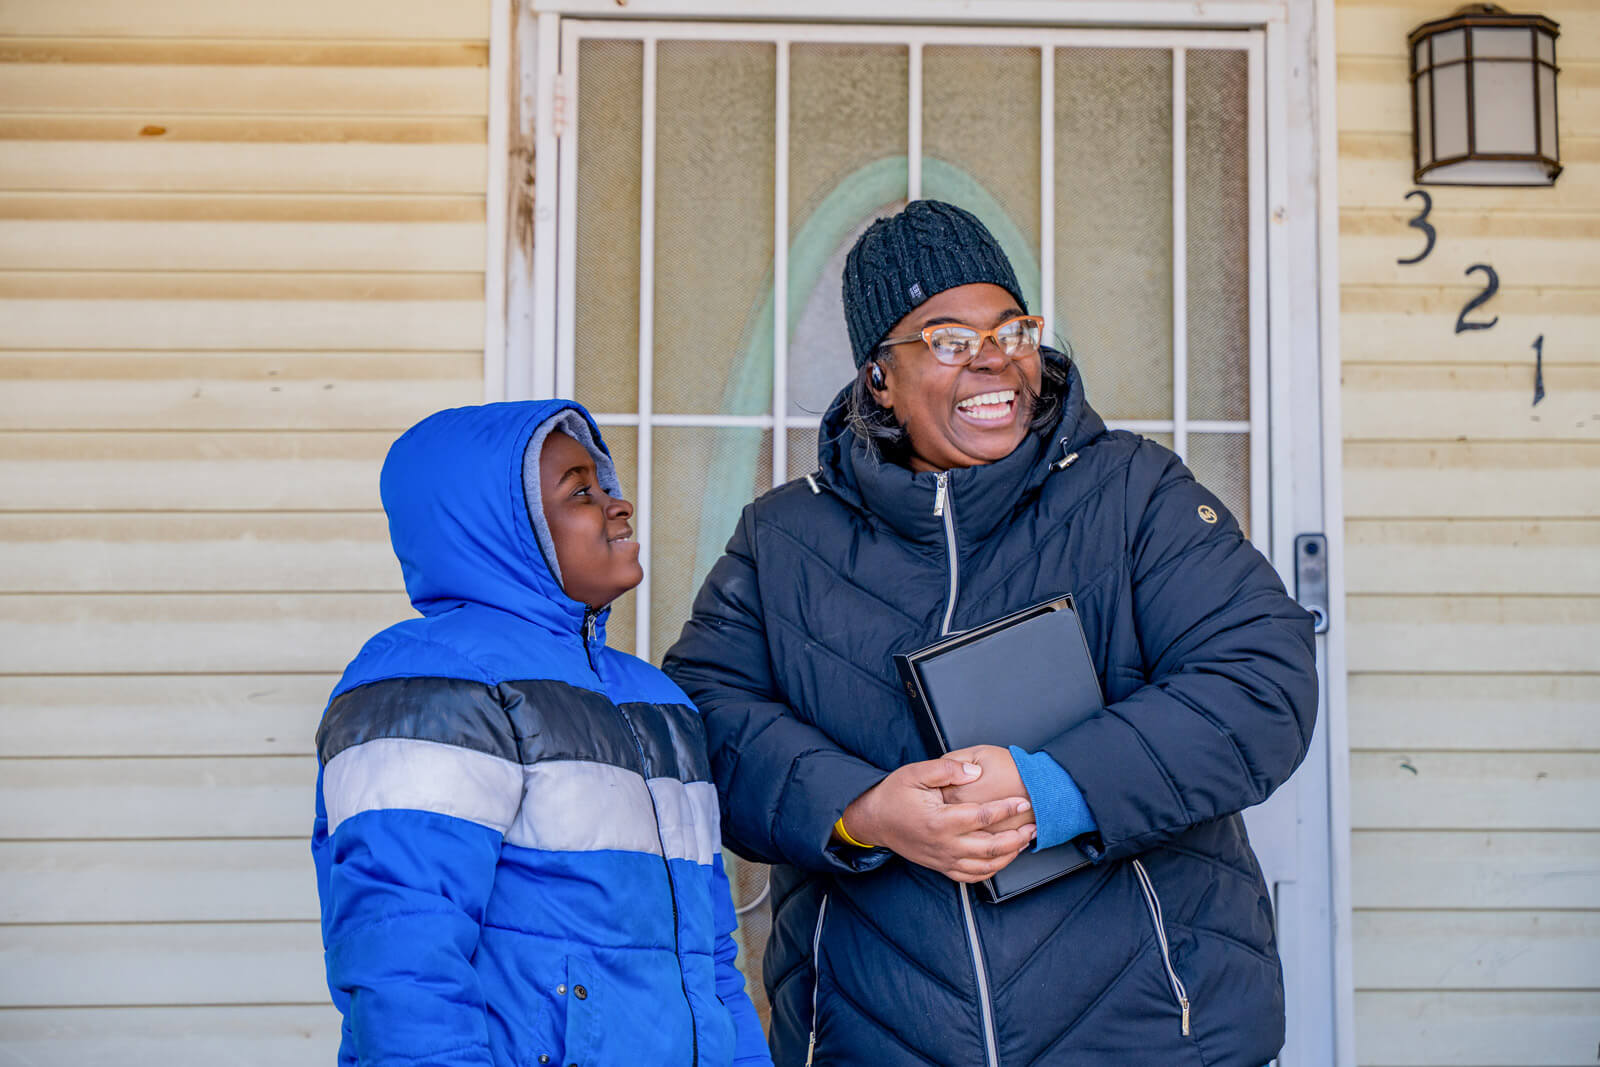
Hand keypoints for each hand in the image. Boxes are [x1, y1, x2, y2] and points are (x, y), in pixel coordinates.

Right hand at [839, 756, 1035, 882]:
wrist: (874, 820)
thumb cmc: (894, 795)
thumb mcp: (915, 772)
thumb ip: (947, 769)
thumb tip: (974, 771)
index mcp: (939, 821)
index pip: (982, 817)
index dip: (1006, 809)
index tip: (1023, 801)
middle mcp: (944, 845)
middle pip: (990, 847)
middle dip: (1017, 837)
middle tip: (1033, 825)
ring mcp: (944, 859)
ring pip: (985, 866)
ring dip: (1009, 855)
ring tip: (1024, 841)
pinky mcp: (942, 866)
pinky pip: (972, 876)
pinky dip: (992, 870)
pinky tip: (1003, 858)